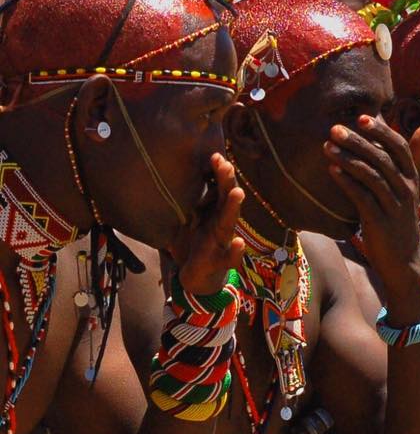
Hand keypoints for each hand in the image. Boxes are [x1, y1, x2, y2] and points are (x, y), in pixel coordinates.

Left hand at [173, 153, 244, 295]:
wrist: (198, 278)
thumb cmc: (193, 245)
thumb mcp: (186, 221)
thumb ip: (184, 202)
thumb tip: (168, 175)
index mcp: (213, 213)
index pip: (218, 188)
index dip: (218, 173)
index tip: (215, 155)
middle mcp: (222, 224)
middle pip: (226, 200)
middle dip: (226, 182)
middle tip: (225, 165)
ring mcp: (223, 242)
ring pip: (229, 223)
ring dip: (233, 207)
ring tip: (237, 193)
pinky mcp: (220, 262)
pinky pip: (230, 258)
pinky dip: (236, 252)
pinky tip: (239, 243)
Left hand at [325, 116, 419, 296]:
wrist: (403, 259)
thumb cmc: (402, 218)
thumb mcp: (413, 187)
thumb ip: (417, 158)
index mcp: (413, 178)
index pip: (400, 148)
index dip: (382, 131)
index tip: (362, 118)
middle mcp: (407, 190)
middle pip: (383, 159)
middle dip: (358, 141)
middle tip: (335, 128)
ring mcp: (394, 206)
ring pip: (371, 176)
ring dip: (348, 159)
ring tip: (326, 146)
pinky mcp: (380, 223)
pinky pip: (362, 198)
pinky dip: (347, 182)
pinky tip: (331, 170)